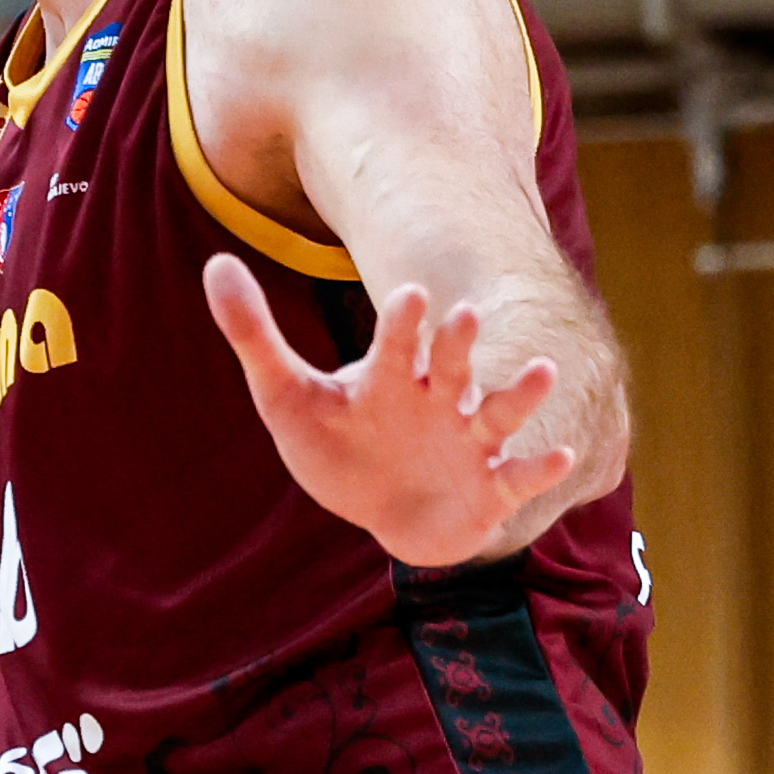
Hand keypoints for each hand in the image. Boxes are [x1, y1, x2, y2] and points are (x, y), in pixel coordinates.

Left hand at [206, 257, 572, 566]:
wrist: (381, 509)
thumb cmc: (336, 445)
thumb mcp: (284, 396)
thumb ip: (254, 334)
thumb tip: (214, 264)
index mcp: (392, 377)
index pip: (397, 343)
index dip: (403, 323)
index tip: (408, 295)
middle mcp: (439, 401)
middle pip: (453, 366)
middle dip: (458, 345)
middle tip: (463, 316)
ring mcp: (470, 444)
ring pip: (500, 413)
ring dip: (522, 394)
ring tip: (543, 370)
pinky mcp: (491, 490)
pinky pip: (518, 477)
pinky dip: (539, 468)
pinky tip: (559, 455)